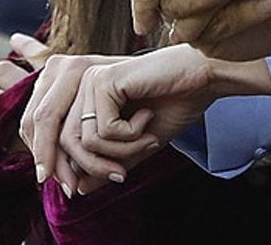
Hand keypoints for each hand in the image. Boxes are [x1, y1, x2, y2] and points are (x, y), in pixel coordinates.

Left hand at [74, 46, 270, 173]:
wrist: (205, 80)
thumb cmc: (176, 105)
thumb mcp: (136, 144)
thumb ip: (108, 163)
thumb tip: (77, 190)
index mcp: (88, 97)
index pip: (65, 142)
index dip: (82, 169)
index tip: (111, 180)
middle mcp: (84, 86)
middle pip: (69, 142)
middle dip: (98, 166)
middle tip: (125, 173)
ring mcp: (93, 81)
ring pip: (87, 140)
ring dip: (122, 150)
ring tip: (148, 137)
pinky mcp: (105, 80)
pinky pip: (104, 129)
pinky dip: (130, 135)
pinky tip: (148, 117)